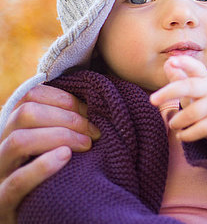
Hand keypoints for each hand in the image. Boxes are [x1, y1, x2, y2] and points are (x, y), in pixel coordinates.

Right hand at [0, 84, 100, 222]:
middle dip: (65, 117)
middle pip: (24, 114)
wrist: (43, 218)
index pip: (30, 96)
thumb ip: (66, 125)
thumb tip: (95, 103)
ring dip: (59, 136)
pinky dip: (43, 166)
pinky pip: (18, 182)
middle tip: (94, 131)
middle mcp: (1, 147)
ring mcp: (0, 174)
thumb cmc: (56, 177)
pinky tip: (66, 157)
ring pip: (18, 141)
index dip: (62, 98)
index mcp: (13, 129)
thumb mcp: (56, 146)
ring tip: (86, 144)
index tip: (88, 110)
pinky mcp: (4, 202)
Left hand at [150, 56, 206, 142]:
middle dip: (169, 92)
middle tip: (152, 100)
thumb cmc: (202, 96)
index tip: (172, 61)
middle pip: (190, 87)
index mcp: (204, 78)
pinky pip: (199, 130)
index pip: (195, 67)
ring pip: (193, 113)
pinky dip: (186, 135)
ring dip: (178, 121)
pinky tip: (180, 135)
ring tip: (172, 124)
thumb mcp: (193, 85)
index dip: (185, 64)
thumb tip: (168, 63)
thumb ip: (179, 75)